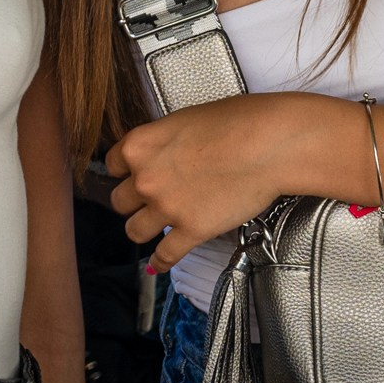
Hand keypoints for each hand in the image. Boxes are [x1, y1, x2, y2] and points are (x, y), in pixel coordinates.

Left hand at [106, 93, 287, 272]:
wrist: (270, 143)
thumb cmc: (239, 122)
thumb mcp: (187, 119)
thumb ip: (164, 141)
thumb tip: (165, 154)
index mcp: (141, 145)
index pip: (113, 164)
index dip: (126, 170)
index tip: (135, 174)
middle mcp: (146, 178)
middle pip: (120, 201)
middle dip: (135, 200)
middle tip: (153, 197)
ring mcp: (167, 208)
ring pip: (134, 231)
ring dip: (145, 228)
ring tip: (158, 225)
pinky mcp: (192, 231)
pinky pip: (164, 256)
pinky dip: (161, 262)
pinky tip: (159, 263)